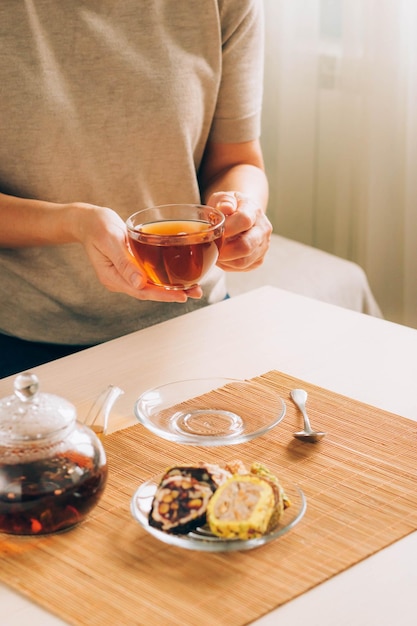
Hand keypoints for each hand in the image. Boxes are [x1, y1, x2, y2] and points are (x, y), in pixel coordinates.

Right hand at [72, 204, 201, 301]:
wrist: (87, 220)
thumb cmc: (98, 226)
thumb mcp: (111, 241)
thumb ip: (124, 263)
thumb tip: (140, 283)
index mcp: (112, 278)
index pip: (142, 292)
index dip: (163, 295)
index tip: (182, 296)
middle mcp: (119, 281)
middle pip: (149, 292)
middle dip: (173, 293)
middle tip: (197, 293)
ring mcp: (125, 276)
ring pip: (151, 286)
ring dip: (171, 287)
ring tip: (194, 287)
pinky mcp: (130, 268)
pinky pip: (149, 277)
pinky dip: (164, 278)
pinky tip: (178, 276)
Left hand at [207, 192, 271, 270]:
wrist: (245, 216)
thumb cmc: (231, 207)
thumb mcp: (224, 198)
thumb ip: (223, 200)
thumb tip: (225, 207)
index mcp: (254, 210)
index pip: (245, 220)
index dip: (228, 228)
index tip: (215, 232)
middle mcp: (263, 229)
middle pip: (246, 246)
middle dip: (225, 251)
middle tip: (212, 248)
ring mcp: (263, 245)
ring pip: (243, 261)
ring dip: (225, 260)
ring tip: (215, 252)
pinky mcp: (259, 259)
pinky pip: (242, 268)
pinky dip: (229, 265)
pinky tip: (223, 257)